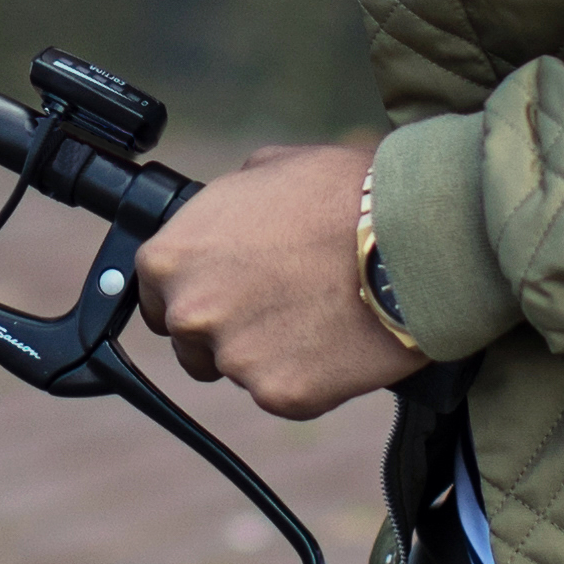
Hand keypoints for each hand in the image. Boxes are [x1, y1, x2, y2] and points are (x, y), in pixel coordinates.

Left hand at [138, 144, 413, 422]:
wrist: (411, 237)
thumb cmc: (344, 193)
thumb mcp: (268, 170)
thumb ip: (226, 206)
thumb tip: (224, 217)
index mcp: (172, 256)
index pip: (152, 296)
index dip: (192, 292)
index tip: (223, 291)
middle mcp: (190, 313)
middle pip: (192, 342)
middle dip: (228, 327)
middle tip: (280, 304)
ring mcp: (234, 359)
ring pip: (240, 370)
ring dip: (270, 353)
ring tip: (319, 315)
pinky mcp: (280, 394)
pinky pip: (286, 393)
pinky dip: (310, 376)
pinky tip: (339, 341)